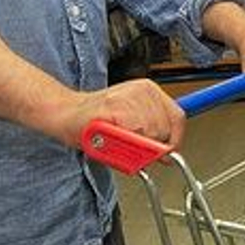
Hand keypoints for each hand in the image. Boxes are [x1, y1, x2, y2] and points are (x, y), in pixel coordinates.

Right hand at [49, 79, 184, 150]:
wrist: (66, 114)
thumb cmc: (97, 121)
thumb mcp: (133, 124)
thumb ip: (152, 135)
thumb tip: (168, 153)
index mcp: (149, 91)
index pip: (177, 117)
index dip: (173, 140)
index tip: (165, 152)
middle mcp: (141, 90)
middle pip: (163, 129)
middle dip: (149, 146)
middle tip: (128, 144)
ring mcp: (127, 97)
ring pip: (147, 133)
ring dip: (132, 144)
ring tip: (115, 138)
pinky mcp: (113, 107)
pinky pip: (130, 135)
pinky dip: (120, 143)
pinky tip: (109, 136)